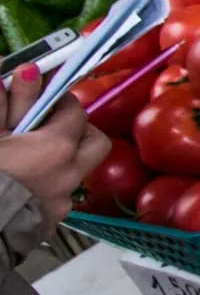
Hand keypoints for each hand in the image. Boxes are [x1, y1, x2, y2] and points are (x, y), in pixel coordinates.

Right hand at [0, 67, 110, 228]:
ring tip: (28, 153)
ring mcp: (60, 203)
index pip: (76, 112)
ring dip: (60, 157)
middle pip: (95, 142)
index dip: (60, 102)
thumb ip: (6, 102)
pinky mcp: (47, 223)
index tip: (44, 96)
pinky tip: (19, 180)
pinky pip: (57, 195)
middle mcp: (68, 176)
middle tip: (48, 124)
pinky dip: (46, 182)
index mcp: (56, 149)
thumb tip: (27, 71)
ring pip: (77, 170)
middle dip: (77, 129)